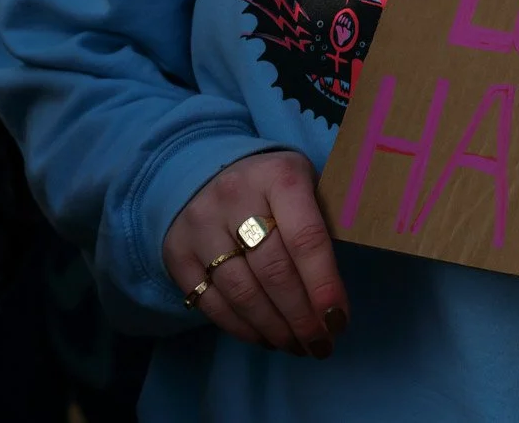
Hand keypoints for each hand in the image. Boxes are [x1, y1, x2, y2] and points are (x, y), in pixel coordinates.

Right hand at [162, 150, 348, 357]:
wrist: (205, 171)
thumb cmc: (272, 186)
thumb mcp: (306, 183)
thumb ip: (326, 221)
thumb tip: (341, 288)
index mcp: (279, 177)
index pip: (306, 239)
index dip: (324, 286)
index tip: (339, 320)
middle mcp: (235, 198)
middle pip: (274, 272)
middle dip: (302, 317)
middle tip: (321, 344)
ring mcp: (201, 226)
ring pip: (242, 293)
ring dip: (274, 329)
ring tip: (298, 346)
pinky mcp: (178, 253)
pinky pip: (212, 303)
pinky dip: (243, 328)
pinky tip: (266, 337)